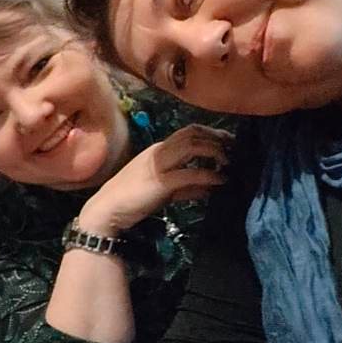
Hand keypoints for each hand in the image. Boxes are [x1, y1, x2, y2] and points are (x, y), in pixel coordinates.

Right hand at [78, 125, 232, 236]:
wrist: (107, 211)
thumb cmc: (131, 201)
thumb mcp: (164, 191)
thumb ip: (187, 187)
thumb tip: (211, 188)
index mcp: (157, 150)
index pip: (188, 132)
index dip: (211, 133)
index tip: (227, 142)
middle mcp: (158, 152)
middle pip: (192, 134)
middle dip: (216, 138)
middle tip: (234, 149)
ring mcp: (158, 165)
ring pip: (191, 146)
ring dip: (214, 151)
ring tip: (227, 163)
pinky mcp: (160, 181)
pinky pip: (189, 173)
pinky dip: (208, 175)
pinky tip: (219, 181)